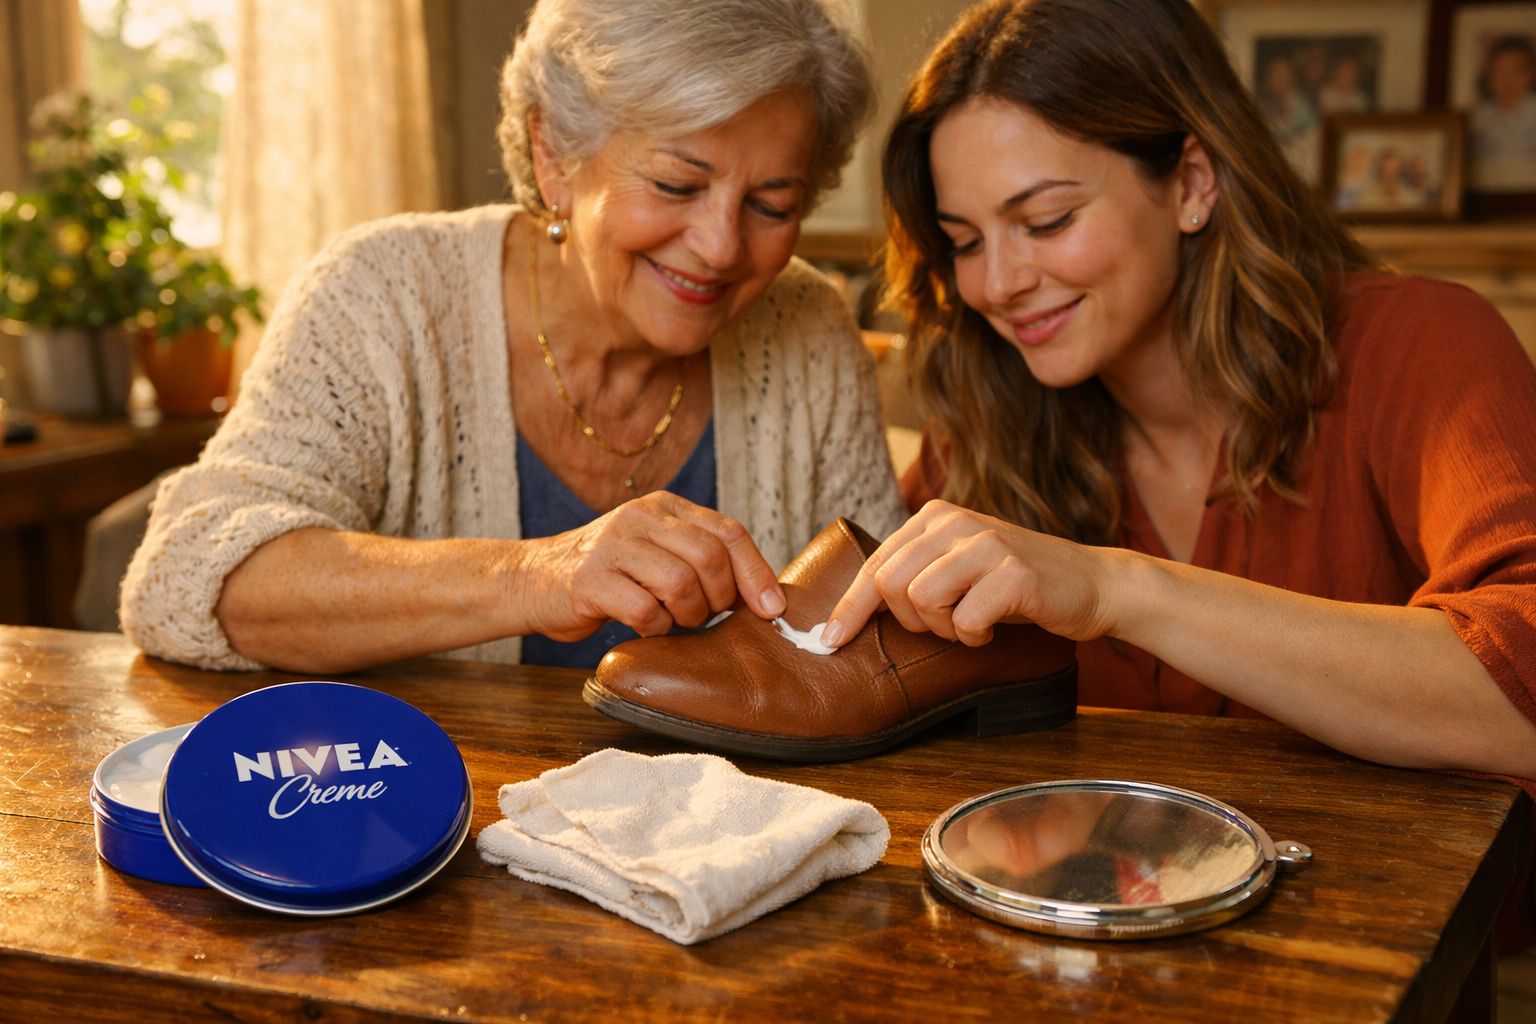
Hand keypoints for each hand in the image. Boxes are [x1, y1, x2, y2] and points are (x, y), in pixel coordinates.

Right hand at [515, 491, 784, 641]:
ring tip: (676, 620)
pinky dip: (656, 629)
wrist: (535, 581)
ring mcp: (613, 547)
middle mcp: (640, 517)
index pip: (728, 532)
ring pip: (681, 585)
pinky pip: (647, 612)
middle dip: (721, 598)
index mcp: (664, 506)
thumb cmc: (611, 575)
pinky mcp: (590, 581)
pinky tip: (647, 628)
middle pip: (710, 558)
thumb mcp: (657, 550)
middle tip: (707, 615)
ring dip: (689, 615)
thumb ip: (701, 558)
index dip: (757, 572)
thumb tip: (765, 594)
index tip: (772, 608)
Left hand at [823, 500, 1116, 647]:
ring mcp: (986, 543)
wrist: (1090, 584)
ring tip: (971, 625)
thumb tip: (848, 614)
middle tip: (946, 626)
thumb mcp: (956, 569)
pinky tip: (993, 630)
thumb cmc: (1013, 585)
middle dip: (911, 621)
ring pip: (922, 601)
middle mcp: (955, 521)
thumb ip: (912, 575)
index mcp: (934, 516)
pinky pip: (966, 620)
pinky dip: (975, 637)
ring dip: (944, 629)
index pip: (875, 565)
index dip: (849, 608)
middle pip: (892, 585)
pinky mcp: (1013, 572)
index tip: (829, 641)